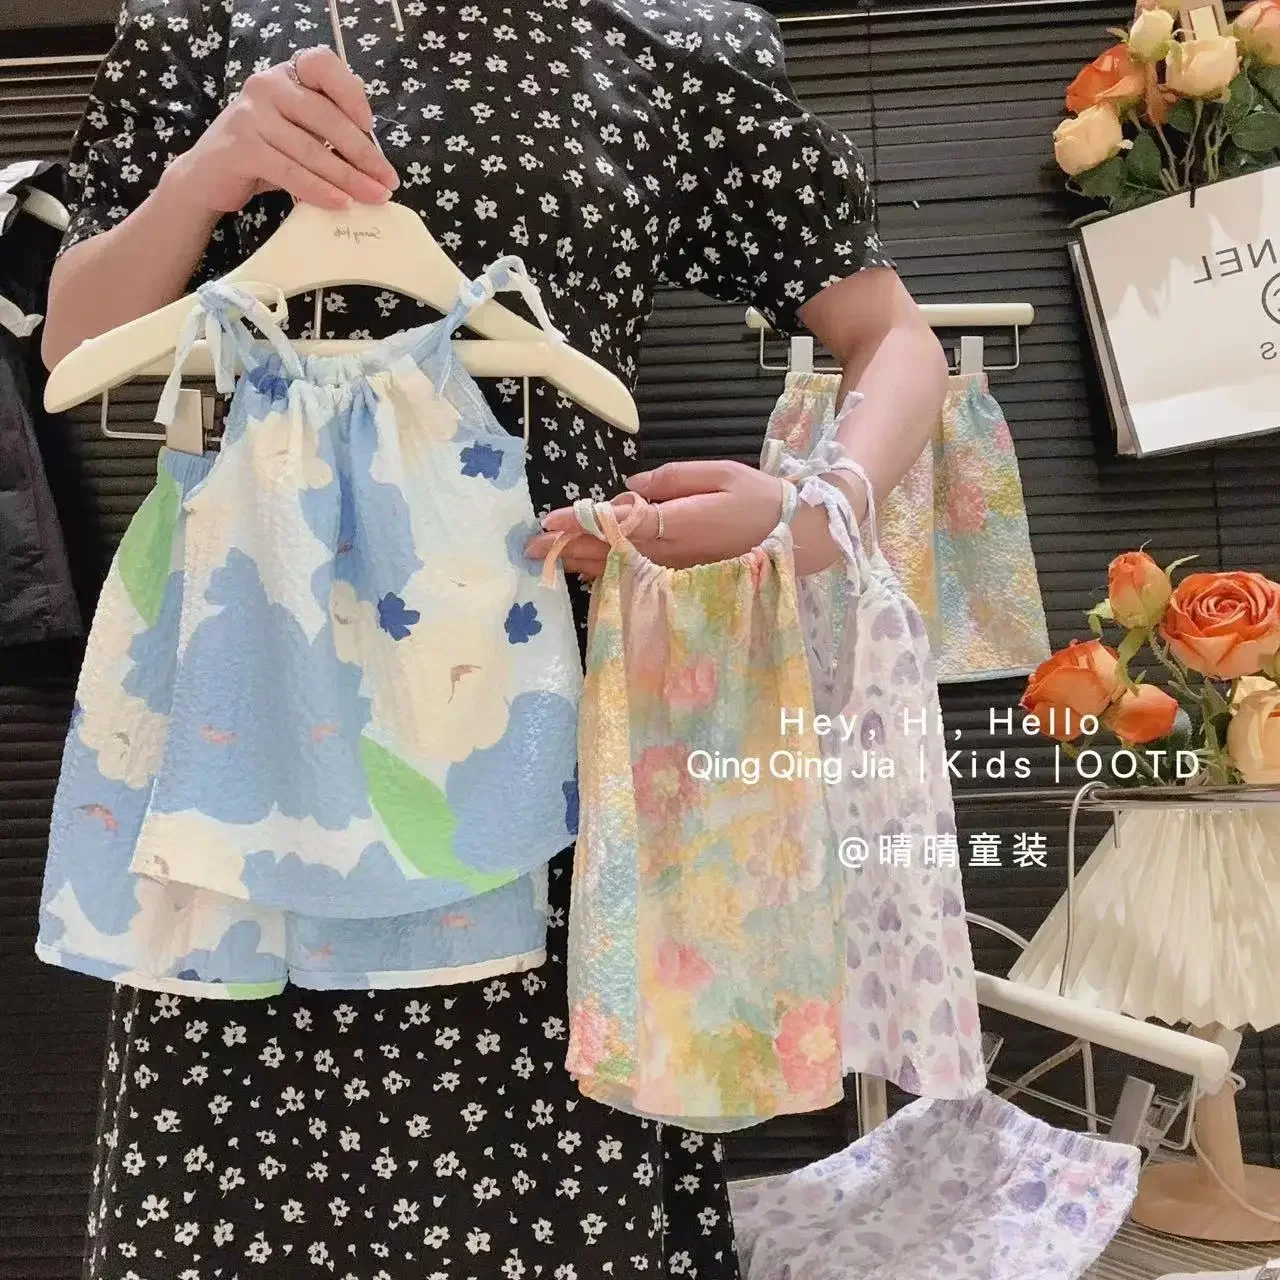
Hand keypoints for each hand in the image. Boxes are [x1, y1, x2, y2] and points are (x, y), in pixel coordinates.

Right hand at [161, 46, 399, 216]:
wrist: (208, 176)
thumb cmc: (264, 153)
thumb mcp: (296, 130)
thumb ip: (326, 125)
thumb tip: (373, 148)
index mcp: (286, 75)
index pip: (322, 64)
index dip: (350, 92)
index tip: (369, 126)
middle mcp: (266, 86)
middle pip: (326, 117)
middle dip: (363, 154)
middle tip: (388, 181)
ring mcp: (251, 116)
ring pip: (312, 150)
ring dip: (349, 178)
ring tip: (373, 198)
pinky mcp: (242, 148)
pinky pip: (291, 172)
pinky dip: (320, 191)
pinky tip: (340, 204)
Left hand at [525, 460, 861, 580]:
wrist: (797, 538)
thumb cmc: (759, 498)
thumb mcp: (720, 473)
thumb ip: (672, 479)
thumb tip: (630, 487)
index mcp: (679, 522)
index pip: (620, 523)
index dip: (582, 522)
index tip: (549, 521)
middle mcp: (673, 552)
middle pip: (610, 550)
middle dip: (567, 546)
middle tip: (529, 546)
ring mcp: (676, 571)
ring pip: (619, 567)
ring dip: (580, 562)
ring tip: (546, 558)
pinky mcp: (682, 580)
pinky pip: (636, 578)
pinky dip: (607, 573)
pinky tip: (585, 571)